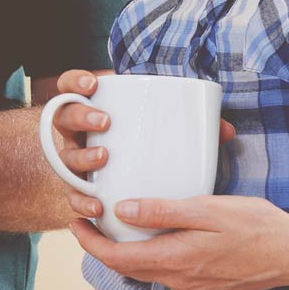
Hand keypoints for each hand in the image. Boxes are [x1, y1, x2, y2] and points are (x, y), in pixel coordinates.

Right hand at [46, 69, 237, 186]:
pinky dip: (81, 201)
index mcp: (93, 108)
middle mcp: (78, 134)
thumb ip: (195, 126)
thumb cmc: (152, 144)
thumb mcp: (168, 128)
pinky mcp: (83, 190)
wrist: (143, 179)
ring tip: (103, 158)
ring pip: (65, 157)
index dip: (74, 82)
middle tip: (105, 121)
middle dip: (80, 116)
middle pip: (63, 118)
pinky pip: (73, 196)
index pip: (70, 86)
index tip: (94, 83)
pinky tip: (97, 207)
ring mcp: (77, 161)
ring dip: (81, 157)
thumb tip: (226, 130)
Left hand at [68, 194, 288, 289]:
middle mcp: (181, 281)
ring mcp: (194, 288)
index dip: (90, 243)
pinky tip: (158, 236)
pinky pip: (170, 273)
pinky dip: (154, 256)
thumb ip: (163, 212)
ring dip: (129, 251)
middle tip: (91, 218)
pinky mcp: (206, 288)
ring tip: (118, 223)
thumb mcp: (207, 209)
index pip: (118, 258)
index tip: (75, 222)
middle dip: (104, 245)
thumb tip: (122, 210)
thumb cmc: (255, 226)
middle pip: (129, 267)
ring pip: (149, 270)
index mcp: (177, 260)